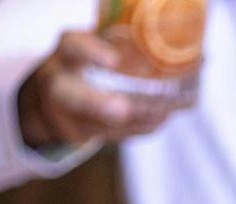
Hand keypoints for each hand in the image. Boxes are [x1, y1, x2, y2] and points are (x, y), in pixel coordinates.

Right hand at [14, 30, 173, 149]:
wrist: (52, 99)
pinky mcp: (86, 133)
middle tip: (121, 109)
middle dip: (98, 105)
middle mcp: (62, 86)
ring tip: (166, 109)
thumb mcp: (90, 46)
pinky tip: (163, 117)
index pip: (72, 48)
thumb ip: (119, 41)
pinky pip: (116, 135)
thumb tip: (184, 36)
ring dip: (137, 119)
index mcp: (66, 56)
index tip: (113, 60)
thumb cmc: (83, 63)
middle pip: (74, 97)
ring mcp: (72, 115)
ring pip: (102, 124)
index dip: (91, 53)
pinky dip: (142, 127)